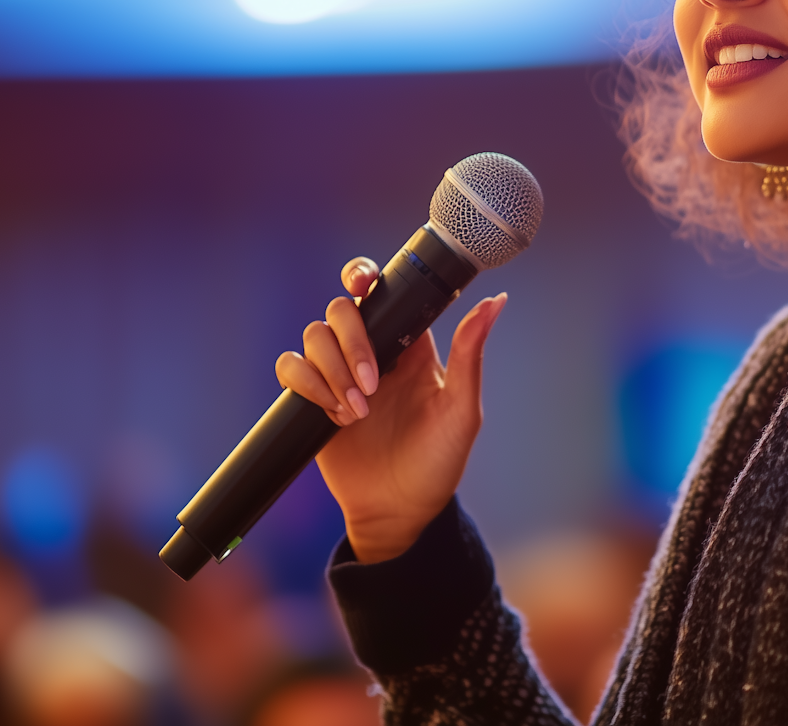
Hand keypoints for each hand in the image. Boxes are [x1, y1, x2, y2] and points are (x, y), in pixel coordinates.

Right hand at [275, 257, 506, 562]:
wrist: (400, 511)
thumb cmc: (438, 462)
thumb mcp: (461, 410)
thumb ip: (470, 355)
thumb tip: (496, 301)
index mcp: (410, 344)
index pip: (382, 292)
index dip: (364, 276)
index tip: (363, 283)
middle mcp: (372, 352)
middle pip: (341, 310)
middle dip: (352, 341)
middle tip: (373, 385)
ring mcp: (339, 374)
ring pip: (313, 336)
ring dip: (332, 369)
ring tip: (358, 412)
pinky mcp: (311, 399)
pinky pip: (290, 369)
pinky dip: (307, 385)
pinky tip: (334, 415)